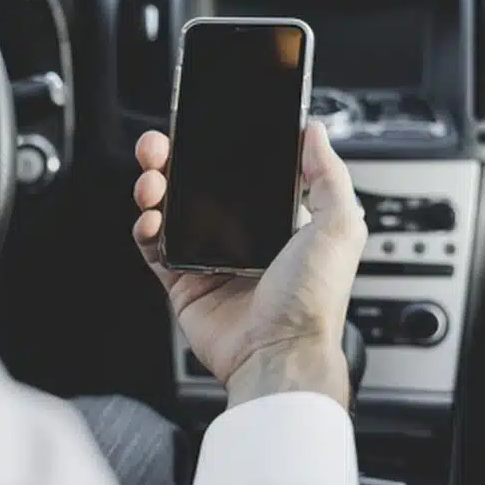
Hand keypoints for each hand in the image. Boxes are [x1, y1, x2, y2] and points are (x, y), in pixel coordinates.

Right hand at [132, 122, 366, 408]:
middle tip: (158, 147)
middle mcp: (242, 236)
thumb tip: (314, 132)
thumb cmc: (313, 301)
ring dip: (154, 188)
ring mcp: (210, 259)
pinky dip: (146, 230)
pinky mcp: (185, 282)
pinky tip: (149, 220)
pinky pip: (155, 249)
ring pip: (170, 211)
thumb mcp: (339, 227)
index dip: (217, 148)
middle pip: (196, 186)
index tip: (200, 129)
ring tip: (151, 183)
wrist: (278, 354)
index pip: (240, 172)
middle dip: (172, 161)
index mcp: (277, 220)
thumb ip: (328, 175)